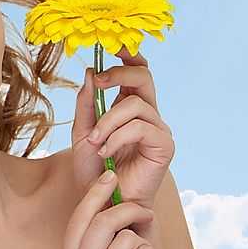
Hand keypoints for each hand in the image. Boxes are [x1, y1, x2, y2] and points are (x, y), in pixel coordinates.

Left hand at [70, 47, 174, 211]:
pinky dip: (117, 137)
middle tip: (98, 81)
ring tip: (94, 143)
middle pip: (144, 75)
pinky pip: (140, 127)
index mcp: (130, 106)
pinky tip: (106, 153)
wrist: (104, 203)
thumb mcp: (82, 132)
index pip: (137, 71)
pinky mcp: (165, 146)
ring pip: (134, 104)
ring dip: (107, 122)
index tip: (111, 45)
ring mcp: (158, 128)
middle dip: (119, 72)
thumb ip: (87, 103)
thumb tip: (90, 71)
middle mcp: (148, 114)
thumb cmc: (95, 171)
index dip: (129, 55)